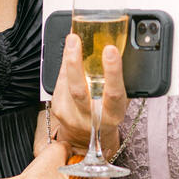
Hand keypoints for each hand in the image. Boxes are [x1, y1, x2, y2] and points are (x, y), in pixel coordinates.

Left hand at [49, 34, 127, 156]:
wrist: (87, 138)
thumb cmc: (107, 114)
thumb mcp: (120, 101)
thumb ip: (119, 82)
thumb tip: (118, 48)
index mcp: (112, 115)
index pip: (113, 92)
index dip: (112, 71)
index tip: (110, 50)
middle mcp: (90, 117)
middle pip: (79, 90)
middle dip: (76, 62)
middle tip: (75, 40)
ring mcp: (71, 114)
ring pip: (66, 84)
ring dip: (68, 59)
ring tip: (72, 40)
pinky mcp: (58, 108)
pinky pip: (60, 83)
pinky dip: (65, 66)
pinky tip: (69, 53)